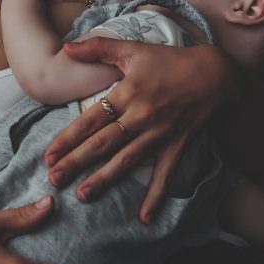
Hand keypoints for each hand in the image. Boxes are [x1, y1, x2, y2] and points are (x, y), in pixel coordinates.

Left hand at [43, 39, 242, 223]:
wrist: (214, 73)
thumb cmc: (170, 60)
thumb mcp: (133, 48)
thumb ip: (97, 48)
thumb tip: (66, 46)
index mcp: (127, 92)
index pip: (91, 119)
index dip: (68, 138)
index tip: (49, 154)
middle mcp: (141, 116)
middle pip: (103, 143)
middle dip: (77, 162)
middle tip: (54, 179)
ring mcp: (159, 133)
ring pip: (127, 160)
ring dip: (105, 179)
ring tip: (83, 195)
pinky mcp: (177, 145)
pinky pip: (165, 174)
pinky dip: (156, 196)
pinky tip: (144, 217)